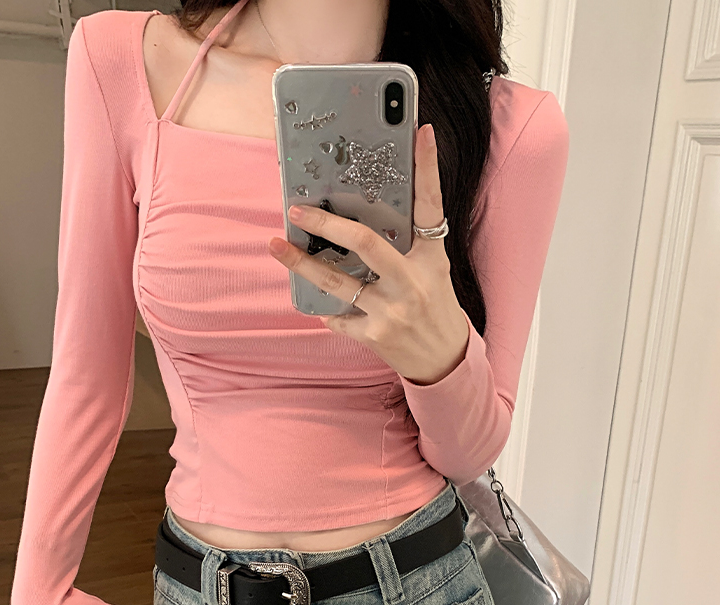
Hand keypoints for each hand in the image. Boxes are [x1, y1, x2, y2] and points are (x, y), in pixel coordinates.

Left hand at [267, 122, 469, 385]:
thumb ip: (407, 243)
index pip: (431, 207)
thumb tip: (362, 211)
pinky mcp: (375, 336)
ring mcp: (393, 311)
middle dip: (326, 222)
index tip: (422, 132)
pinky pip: (337, 317)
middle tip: (297, 208)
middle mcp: (413, 282)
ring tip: (275, 245)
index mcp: (432, 259)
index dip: (428, 168)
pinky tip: (315, 301)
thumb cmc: (434, 306)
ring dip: (301, 263)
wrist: (444, 358)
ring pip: (337, 281)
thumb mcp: (432, 270)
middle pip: (365, 242)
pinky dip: (324, 309)